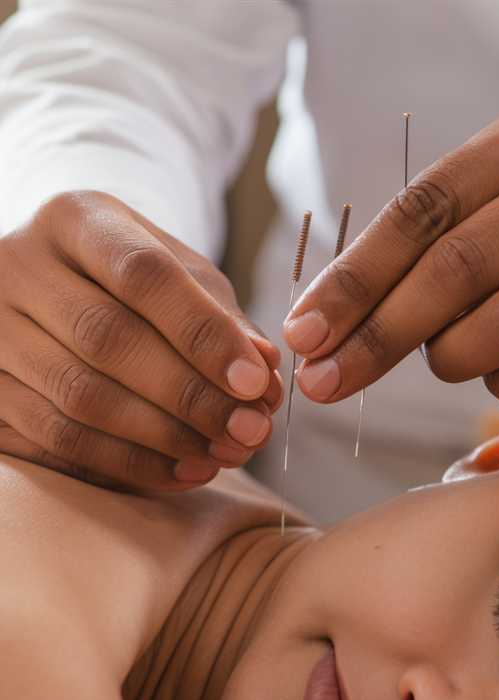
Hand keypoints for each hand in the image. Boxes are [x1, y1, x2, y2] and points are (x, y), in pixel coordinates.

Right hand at [0, 191, 282, 489]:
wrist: (59, 284)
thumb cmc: (133, 276)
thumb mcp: (181, 275)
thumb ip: (222, 319)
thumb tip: (263, 371)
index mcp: (76, 219)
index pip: (142, 275)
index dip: (203, 333)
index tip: (254, 381)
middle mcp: (20, 265)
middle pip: (107, 338)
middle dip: (189, 395)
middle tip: (249, 430)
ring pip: (80, 396)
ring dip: (164, 437)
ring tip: (225, 453)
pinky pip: (59, 438)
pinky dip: (128, 463)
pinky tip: (182, 471)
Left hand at [283, 106, 498, 405]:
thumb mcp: (493, 191)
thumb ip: (428, 239)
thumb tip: (331, 317)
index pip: (419, 214)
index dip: (353, 280)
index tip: (302, 333)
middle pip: (453, 269)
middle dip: (377, 336)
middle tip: (322, 382)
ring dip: (448, 356)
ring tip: (439, 358)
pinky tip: (496, 368)